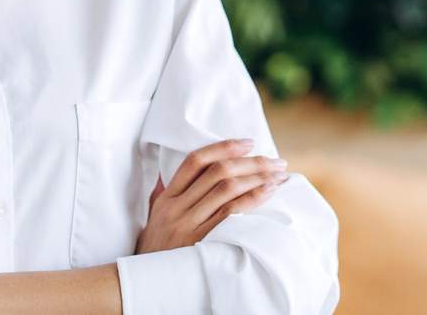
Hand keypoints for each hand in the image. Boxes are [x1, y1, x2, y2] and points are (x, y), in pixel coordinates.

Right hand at [133, 138, 289, 254]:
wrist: (148, 283)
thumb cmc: (155, 250)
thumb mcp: (155, 218)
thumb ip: (167, 193)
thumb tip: (181, 171)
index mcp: (167, 197)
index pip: (195, 161)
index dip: (224, 147)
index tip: (248, 142)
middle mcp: (177, 207)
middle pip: (217, 172)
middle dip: (251, 162)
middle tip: (276, 161)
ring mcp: (188, 225)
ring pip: (226, 190)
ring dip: (257, 178)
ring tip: (278, 176)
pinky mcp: (200, 243)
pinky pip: (229, 215)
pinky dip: (251, 200)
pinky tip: (268, 193)